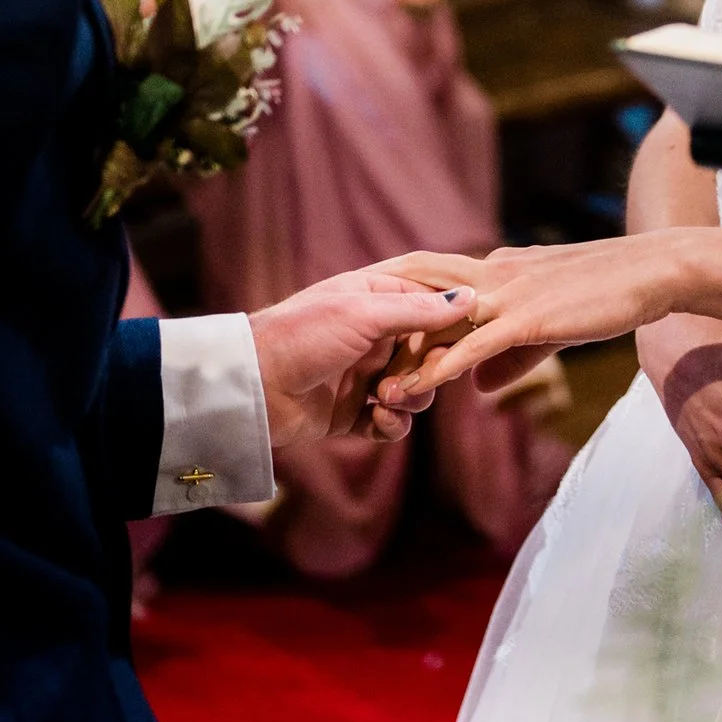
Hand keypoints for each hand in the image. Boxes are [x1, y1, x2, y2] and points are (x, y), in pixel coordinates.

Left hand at [248, 270, 476, 448]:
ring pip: (414, 389)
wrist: (251, 387)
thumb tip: (471, 297)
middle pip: (427, 352)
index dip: (450, 323)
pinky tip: (380, 419)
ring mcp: (362, 375)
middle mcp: (372, 335)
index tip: (465, 337)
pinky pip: (390, 421)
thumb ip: (418, 310)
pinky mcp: (351, 413)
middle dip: (430, 368)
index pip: (429, 305)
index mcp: (373, 299)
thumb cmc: (302, 335)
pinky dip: (392, 423)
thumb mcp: (362, 313)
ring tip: (386, 401)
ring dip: (411, 398)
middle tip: (422, 378)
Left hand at [370, 236, 697, 403]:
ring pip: (440, 324)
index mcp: (498, 271)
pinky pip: (473, 345)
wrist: (653, 270)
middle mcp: (494, 275)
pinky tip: (417, 389)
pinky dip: (441, 367)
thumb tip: (477, 388)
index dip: (398, 306)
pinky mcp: (527, 317)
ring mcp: (508, 294)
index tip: (367, 335)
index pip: (433, 284)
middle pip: (422, 296)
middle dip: (384, 327)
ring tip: (375, 390)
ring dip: (406, 358)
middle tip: (351, 359)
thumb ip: (510, 356)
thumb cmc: (609, 293)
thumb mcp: (552, 326)